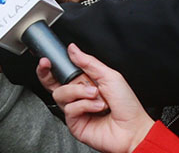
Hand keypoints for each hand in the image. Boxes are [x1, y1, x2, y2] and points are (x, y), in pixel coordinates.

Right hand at [38, 44, 153, 152]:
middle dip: (46, 73)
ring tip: (96, 95)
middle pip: (51, 83)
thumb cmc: (126, 105)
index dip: (50, 65)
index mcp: (84, 83)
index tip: (47, 59)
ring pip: (60, 94)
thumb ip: (89, 62)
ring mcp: (75, 110)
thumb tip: (73, 49)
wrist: (133, 129)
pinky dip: (85, 105)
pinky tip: (97, 107)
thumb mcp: (110, 76)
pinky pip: (69, 108)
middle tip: (47, 65)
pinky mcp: (74, 123)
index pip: (61, 72)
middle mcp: (77, 96)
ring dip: (79, 92)